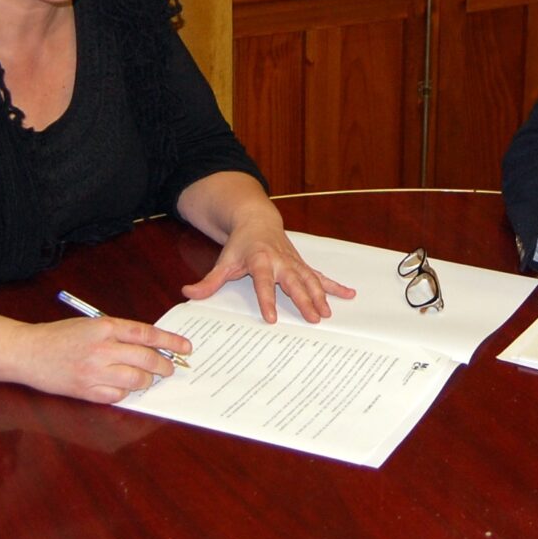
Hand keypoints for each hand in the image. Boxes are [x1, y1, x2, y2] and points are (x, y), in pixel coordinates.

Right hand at [18, 316, 192, 403]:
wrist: (28, 352)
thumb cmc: (60, 336)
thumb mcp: (91, 324)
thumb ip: (119, 333)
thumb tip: (150, 345)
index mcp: (105, 327)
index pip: (147, 334)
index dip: (170, 342)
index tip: (185, 348)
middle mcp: (102, 349)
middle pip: (146, 359)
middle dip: (164, 366)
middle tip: (170, 368)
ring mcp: (94, 372)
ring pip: (136, 380)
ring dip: (146, 381)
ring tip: (146, 378)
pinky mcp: (86, 391)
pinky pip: (117, 396)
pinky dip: (125, 393)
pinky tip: (123, 387)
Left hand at [182, 219, 355, 322]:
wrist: (256, 220)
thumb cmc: (240, 244)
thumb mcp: (223, 261)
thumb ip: (209, 282)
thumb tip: (188, 294)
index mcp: (260, 259)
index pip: (264, 283)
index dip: (267, 300)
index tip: (273, 318)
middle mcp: (281, 261)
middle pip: (294, 282)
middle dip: (305, 300)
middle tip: (313, 318)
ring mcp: (294, 262)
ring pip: (311, 279)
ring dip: (321, 296)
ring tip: (328, 313)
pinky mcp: (302, 264)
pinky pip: (320, 276)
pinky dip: (335, 285)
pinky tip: (349, 294)